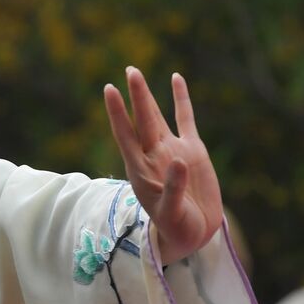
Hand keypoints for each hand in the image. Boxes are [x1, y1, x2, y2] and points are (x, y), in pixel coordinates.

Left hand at [104, 69, 223, 264]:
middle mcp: (152, 155)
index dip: (117, 113)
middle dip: (135, 96)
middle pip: (141, 120)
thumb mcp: (172, 214)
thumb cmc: (177, 229)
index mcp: (141, 170)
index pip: (125, 135)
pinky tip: (175, 78)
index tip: (109, 90)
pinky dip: (181, 99)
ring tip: (135, 72)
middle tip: (130, 70)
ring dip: (147, 96)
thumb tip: (178, 161)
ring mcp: (171, 150)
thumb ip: (172, 190)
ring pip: (157, 116)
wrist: (194, 233)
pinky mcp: (192, 150)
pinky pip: (185, 119)